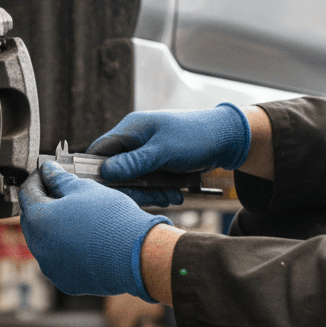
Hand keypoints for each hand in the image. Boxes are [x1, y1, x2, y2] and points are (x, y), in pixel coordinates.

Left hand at [18, 162, 170, 300]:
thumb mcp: (84, 189)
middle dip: (43, 203)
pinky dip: (65, 247)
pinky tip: (83, 238)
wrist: (137, 255)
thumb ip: (60, 179)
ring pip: (45, 241)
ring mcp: (50, 266)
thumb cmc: (111, 219)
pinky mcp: (66, 281)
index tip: (48, 172)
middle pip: (33, 218)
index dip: (37, 178)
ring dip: (53, 226)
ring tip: (75, 215)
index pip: (27, 192)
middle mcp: (38, 247)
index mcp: (38, 220)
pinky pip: (59, 259)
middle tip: (61, 191)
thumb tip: (49, 171)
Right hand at [87, 103, 250, 183]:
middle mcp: (134, 141)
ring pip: (134, 180)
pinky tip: (174, 195)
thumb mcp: (164, 150)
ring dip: (150, 192)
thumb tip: (105, 171)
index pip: (99, 152)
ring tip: (171, 196)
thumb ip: (134, 162)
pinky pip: (149, 182)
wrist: (228, 138)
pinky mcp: (157, 164)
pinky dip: (159, 190)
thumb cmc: (196, 136)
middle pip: (116, 171)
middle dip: (134, 188)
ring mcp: (145, 153)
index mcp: (130, 129)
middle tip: (153, 197)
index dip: (97, 171)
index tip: (105, 190)